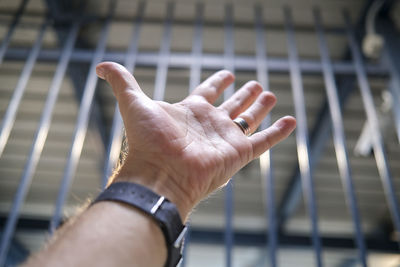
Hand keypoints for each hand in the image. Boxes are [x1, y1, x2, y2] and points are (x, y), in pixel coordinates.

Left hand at [96, 62, 295, 220]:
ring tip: (270, 94)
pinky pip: (263, 140)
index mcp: (190, 112)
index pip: (207, 92)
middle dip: (243, 94)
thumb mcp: (134, 103)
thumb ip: (122, 81)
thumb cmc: (147, 141)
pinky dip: (278, 132)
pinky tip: (290, 121)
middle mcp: (209, 125)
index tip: (227, 74)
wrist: (160, 174)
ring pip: (248, 119)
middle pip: (231, 105)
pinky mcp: (239, 153)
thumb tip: (101, 65)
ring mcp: (225, 139)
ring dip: (260, 107)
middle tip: (256, 83)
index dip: (217, 82)